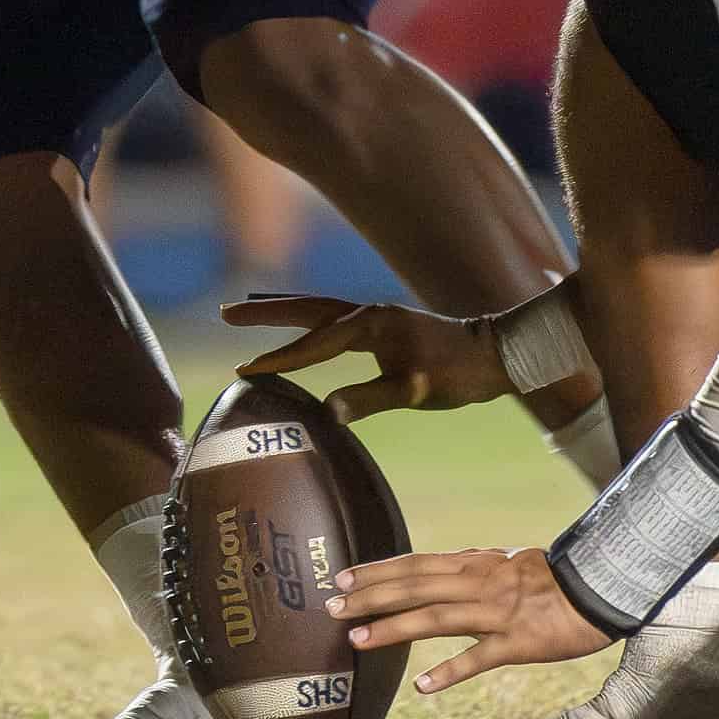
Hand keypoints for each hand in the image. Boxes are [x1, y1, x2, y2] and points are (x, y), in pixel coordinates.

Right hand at [222, 292, 510, 421]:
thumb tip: (326, 410)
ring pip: (318, 310)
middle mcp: (368, 313)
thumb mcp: (415, 390)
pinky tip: (302, 330)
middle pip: (306, 308)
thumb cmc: (456, 373)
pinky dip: (308, 321)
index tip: (246, 370)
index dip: (280, 359)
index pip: (315, 344)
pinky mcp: (382, 326)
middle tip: (225, 313)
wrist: (493, 354)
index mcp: (371, 325)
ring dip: (283, 311)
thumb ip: (370, 397)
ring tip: (247, 311)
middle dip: (266, 312)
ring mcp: (375, 317)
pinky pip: (332, 320)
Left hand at [328, 546, 610, 694]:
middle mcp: (479, 583)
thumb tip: (444, 568)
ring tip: (357, 639)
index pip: (417, 564)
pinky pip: (479, 658)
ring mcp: (496, 613)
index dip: (379, 571)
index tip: (343, 578)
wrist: (599, 590)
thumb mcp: (508, 563)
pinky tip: (423, 688)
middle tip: (331, 606)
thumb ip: (475, 567)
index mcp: (476, 564)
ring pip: (436, 618)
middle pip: (416, 587)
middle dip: (371, 596)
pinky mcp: (517, 643)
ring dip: (394, 628)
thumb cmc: (554, 579)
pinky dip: (450, 671)